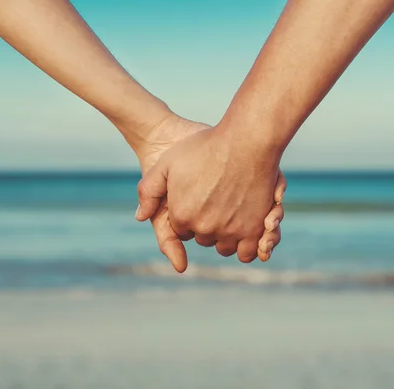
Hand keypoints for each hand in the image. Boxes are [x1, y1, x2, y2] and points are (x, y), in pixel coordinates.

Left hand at [136, 119, 285, 271]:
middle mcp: (203, 227)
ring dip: (225, 236)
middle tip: (214, 204)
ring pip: (225, 246)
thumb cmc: (206, 147)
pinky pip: (247, 252)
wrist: (246, 140)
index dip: (188, 215)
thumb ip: (148, 190)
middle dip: (206, 225)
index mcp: (181, 215)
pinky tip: (245, 228)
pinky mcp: (253, 229)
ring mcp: (229, 230)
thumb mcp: (167, 163)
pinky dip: (246, 246)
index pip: (181, 229)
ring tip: (229, 215)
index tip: (197, 200)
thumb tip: (140, 216)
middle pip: (203, 238)